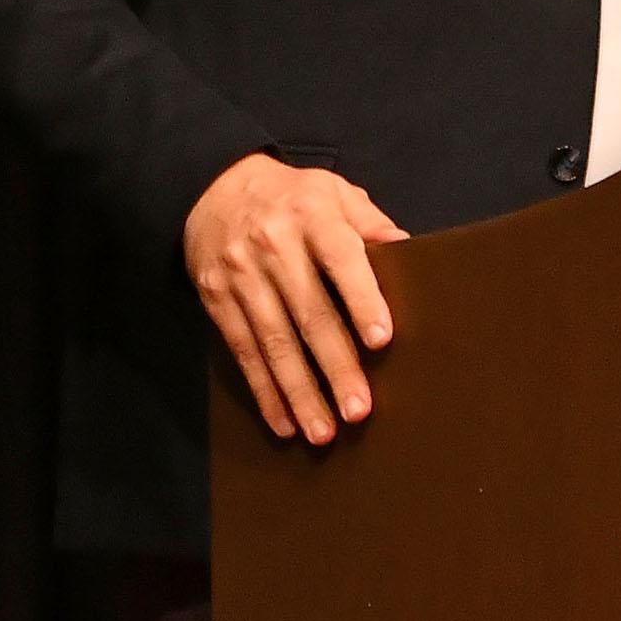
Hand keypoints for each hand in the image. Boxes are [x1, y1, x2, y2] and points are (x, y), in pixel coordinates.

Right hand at [185, 152, 409, 446]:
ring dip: (299, 392)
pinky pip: (243, 351)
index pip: (340, 257)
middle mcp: (273, 246)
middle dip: (335, 365)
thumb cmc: (291, 197)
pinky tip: (284, 423)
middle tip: (359, 410)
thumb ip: (369, 221)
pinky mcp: (216, 299)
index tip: (381, 339)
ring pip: (273, 342)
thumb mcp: (333, 191)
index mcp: (311, 215)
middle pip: (308, 312)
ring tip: (323, 432)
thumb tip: (409, 250)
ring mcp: (241, 276)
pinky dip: (264, 391)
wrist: (211, 188)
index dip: (361, 298)